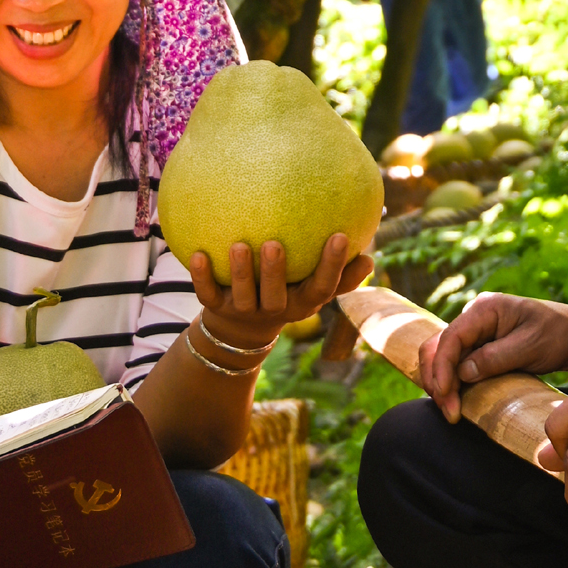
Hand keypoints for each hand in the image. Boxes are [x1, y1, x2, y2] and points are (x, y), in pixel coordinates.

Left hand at [186, 234, 376, 353]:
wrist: (240, 331)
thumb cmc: (287, 294)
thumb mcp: (312, 288)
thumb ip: (340, 274)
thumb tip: (370, 255)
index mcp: (303, 302)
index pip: (323, 288)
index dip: (333, 266)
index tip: (340, 235)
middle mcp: (276, 310)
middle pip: (278, 298)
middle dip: (276, 273)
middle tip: (274, 244)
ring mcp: (246, 313)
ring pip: (245, 297)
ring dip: (241, 272)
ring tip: (239, 246)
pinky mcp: (218, 311)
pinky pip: (209, 295)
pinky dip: (202, 277)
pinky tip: (196, 254)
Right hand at [419, 293, 567, 419]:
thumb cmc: (559, 335)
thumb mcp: (531, 346)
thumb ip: (495, 358)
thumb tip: (462, 373)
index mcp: (485, 309)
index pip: (451, 338)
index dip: (442, 368)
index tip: (445, 395)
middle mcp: (474, 318)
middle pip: (438, 347)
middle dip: (437, 379)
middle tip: (449, 411)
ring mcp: (475, 333)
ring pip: (442, 358)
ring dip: (441, 384)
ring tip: (450, 411)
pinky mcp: (479, 348)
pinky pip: (455, 364)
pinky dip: (451, 383)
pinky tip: (455, 401)